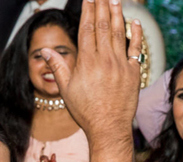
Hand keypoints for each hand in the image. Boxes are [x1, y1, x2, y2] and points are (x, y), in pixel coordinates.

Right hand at [42, 0, 142, 161]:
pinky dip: (136, 34)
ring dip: (117, 14)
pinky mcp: (133, 73)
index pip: (87, 29)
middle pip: (103, 26)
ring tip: (115, 0)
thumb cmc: (85, 111)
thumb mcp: (66, 90)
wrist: (108, 128)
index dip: (88, 11)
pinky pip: (136, 49)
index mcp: (87, 62)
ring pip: (119, 33)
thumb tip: (46, 51)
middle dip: (102, 6)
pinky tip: (135, 22)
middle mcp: (105, 60)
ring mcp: (121, 65)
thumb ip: (58, 67)